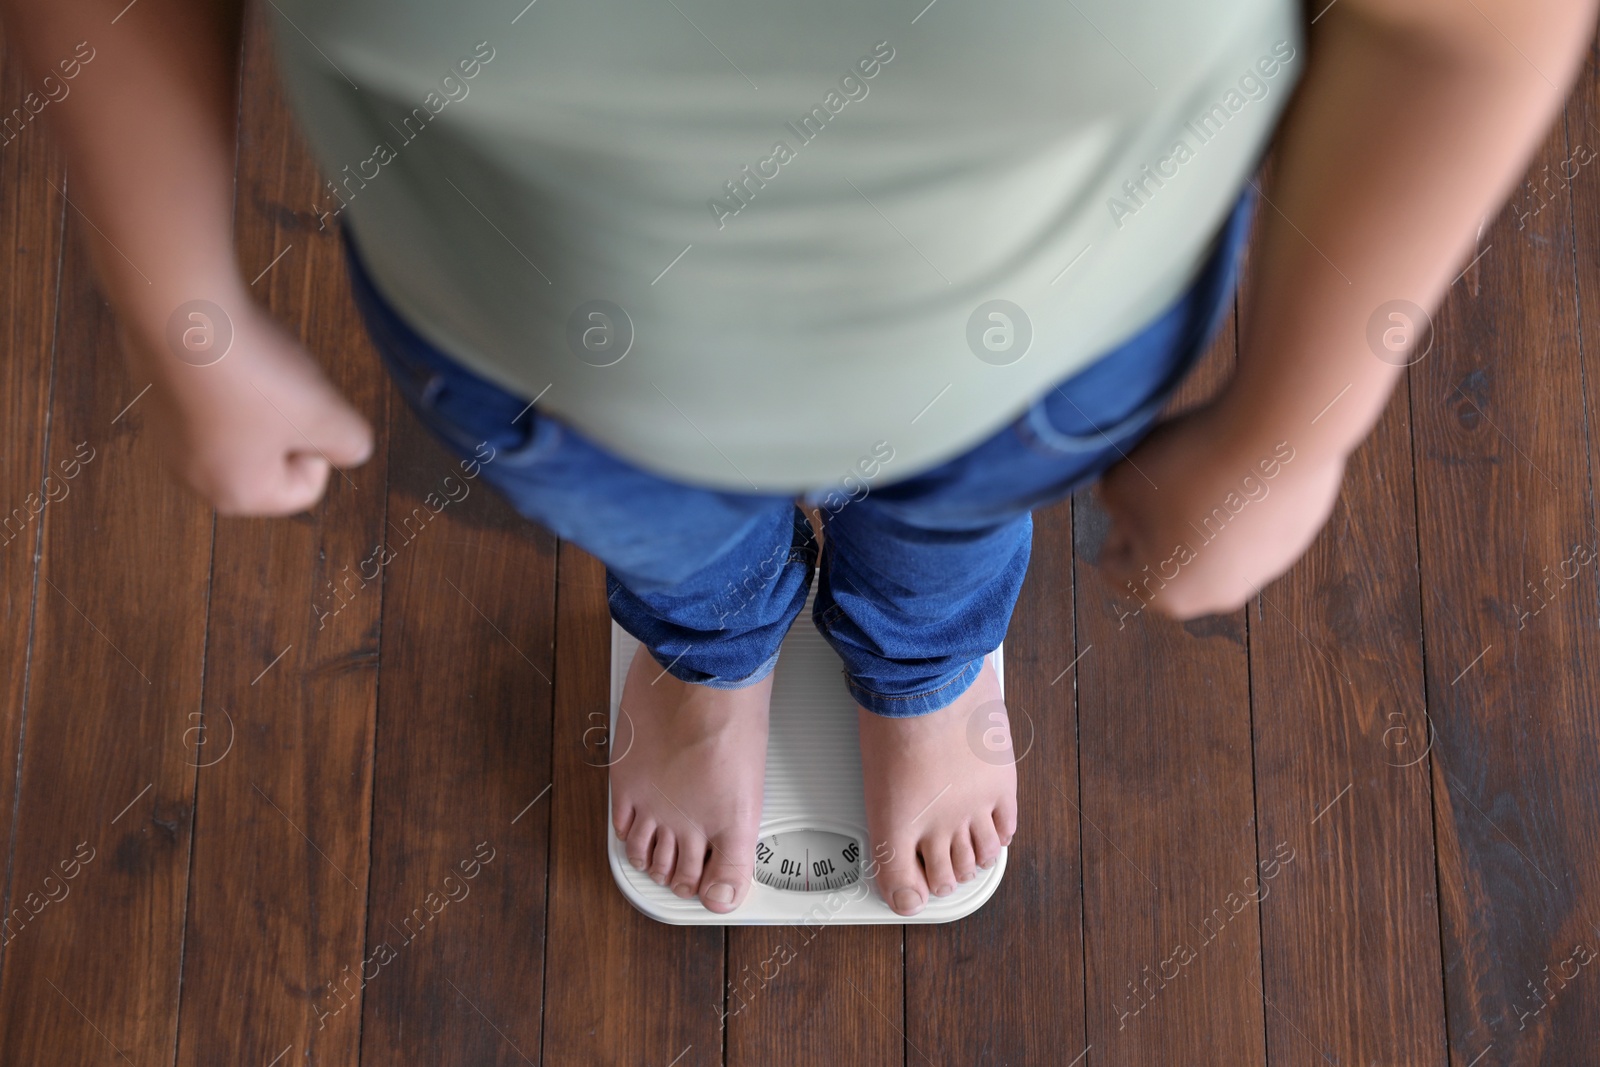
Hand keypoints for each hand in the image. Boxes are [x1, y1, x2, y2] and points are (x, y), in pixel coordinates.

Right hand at [124, 293, 373, 515]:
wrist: (180, 313)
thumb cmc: (252, 375)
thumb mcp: (327, 416)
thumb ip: (351, 443)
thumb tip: (349, 449)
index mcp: (237, 494)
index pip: (307, 488)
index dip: (320, 445)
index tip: (305, 411)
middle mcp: (194, 476)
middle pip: (275, 454)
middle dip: (290, 419)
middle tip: (282, 385)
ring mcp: (169, 436)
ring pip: (246, 420)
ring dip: (261, 392)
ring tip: (253, 365)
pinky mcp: (157, 396)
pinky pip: (214, 393)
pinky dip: (228, 372)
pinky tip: (226, 349)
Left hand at [1095, 402, 1345, 619]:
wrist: (1277, 436)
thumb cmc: (1187, 465)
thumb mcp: (1116, 481)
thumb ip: (1109, 502)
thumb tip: (1127, 506)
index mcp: (1165, 595)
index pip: (1116, 568)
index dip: (1118, 525)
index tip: (1136, 493)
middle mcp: (1215, 598)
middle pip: (1166, 562)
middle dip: (1160, 526)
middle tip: (1171, 482)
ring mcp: (1260, 573)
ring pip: (1212, 545)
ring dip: (1203, 515)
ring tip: (1211, 473)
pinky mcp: (1291, 543)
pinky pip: (1251, 526)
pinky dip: (1242, 504)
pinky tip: (1245, 472)